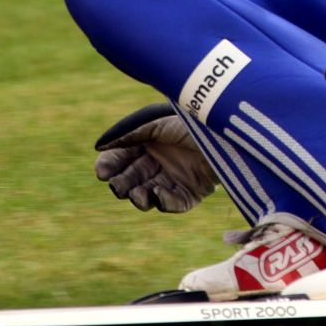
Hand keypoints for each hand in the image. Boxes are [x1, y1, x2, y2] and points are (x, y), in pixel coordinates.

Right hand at [92, 102, 215, 211]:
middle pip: (132, 178)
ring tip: (137, 195)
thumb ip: (128, 134)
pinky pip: (173, 203)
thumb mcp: (157, 123)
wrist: (226, 133)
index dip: (110, 166)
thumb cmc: (192, 122)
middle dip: (122, 184)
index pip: (122, 158)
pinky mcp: (192, 192)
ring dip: (139, 197)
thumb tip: (99, 146)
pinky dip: (164, 201)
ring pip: (149, 195)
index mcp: (149, 143)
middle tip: (119, 186)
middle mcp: (160, 161)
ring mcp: (176, 178)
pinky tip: (158, 194)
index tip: (102, 171)